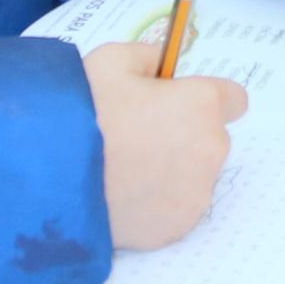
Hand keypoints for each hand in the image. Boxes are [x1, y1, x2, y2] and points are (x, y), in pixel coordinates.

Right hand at [81, 40, 247, 250]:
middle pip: (211, 139)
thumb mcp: (111, 62)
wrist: (51, 178)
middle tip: (139, 136)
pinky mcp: (177, 227)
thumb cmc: (84, 112)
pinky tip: (123, 195)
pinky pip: (175, 209)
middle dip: (185, 135)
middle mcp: (211, 149)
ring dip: (173, 171)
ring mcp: (196, 193)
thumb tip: (162, 59)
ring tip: (126, 169)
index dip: (204, 99)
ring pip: (195, 176)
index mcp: (202, 104)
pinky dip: (158, 204)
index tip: (181, 103)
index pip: (233, 99)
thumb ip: (147, 56)